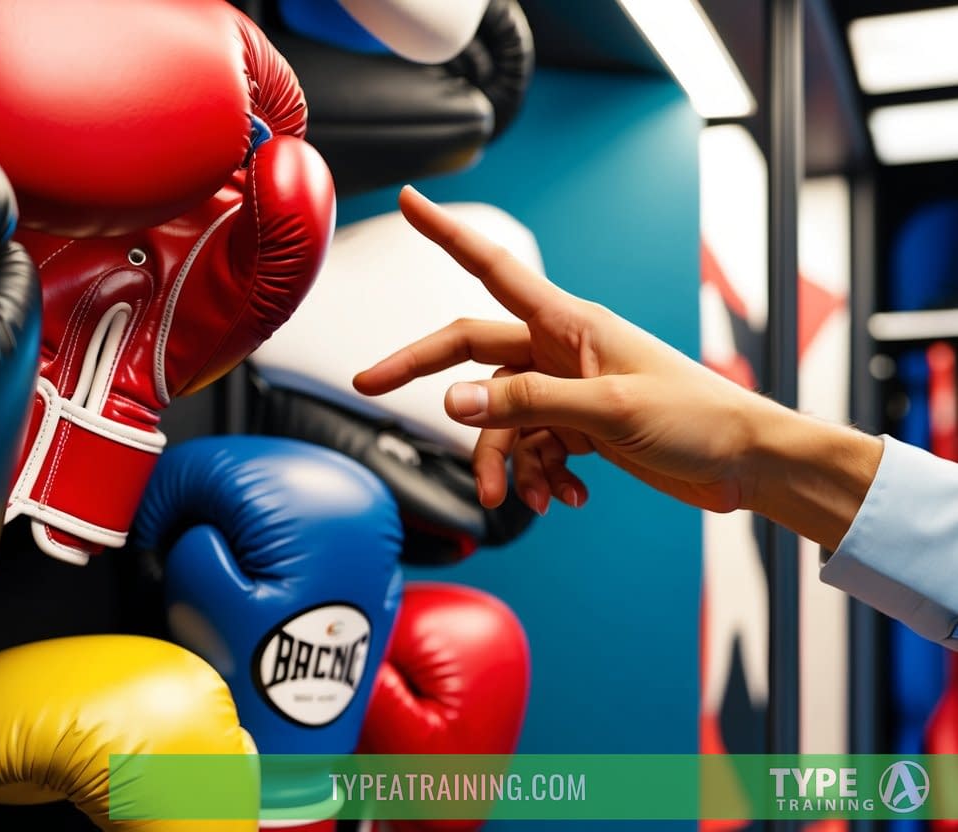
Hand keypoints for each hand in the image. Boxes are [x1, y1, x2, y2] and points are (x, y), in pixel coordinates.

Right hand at [353, 186, 807, 517]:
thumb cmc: (696, 419)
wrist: (746, 464)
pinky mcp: (580, 427)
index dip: (445, 234)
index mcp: (568, 324)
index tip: (409, 201)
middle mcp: (560, 351)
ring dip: (503, 461)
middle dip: (420, 373)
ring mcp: (568, 390)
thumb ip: (527, 403)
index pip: (490, 268)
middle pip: (470, 355)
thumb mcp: (608, 410)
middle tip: (367, 387)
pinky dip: (539, 475)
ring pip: (501, 418)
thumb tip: (452, 402)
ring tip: (518, 501)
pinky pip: (533, 447)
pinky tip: (564, 498)